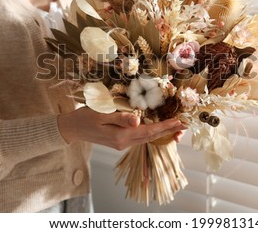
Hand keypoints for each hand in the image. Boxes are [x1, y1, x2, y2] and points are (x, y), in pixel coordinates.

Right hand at [57, 107, 185, 149]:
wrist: (72, 128)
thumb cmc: (85, 117)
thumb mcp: (101, 114)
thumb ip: (120, 117)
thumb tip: (138, 120)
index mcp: (120, 136)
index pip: (148, 131)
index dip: (165, 126)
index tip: (179, 122)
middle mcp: (124, 143)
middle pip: (151, 137)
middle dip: (169, 131)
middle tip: (185, 125)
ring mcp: (122, 143)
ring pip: (147, 138)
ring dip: (162, 132)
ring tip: (177, 127)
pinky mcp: (120, 141)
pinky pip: (141, 137)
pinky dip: (152, 133)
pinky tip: (158, 128)